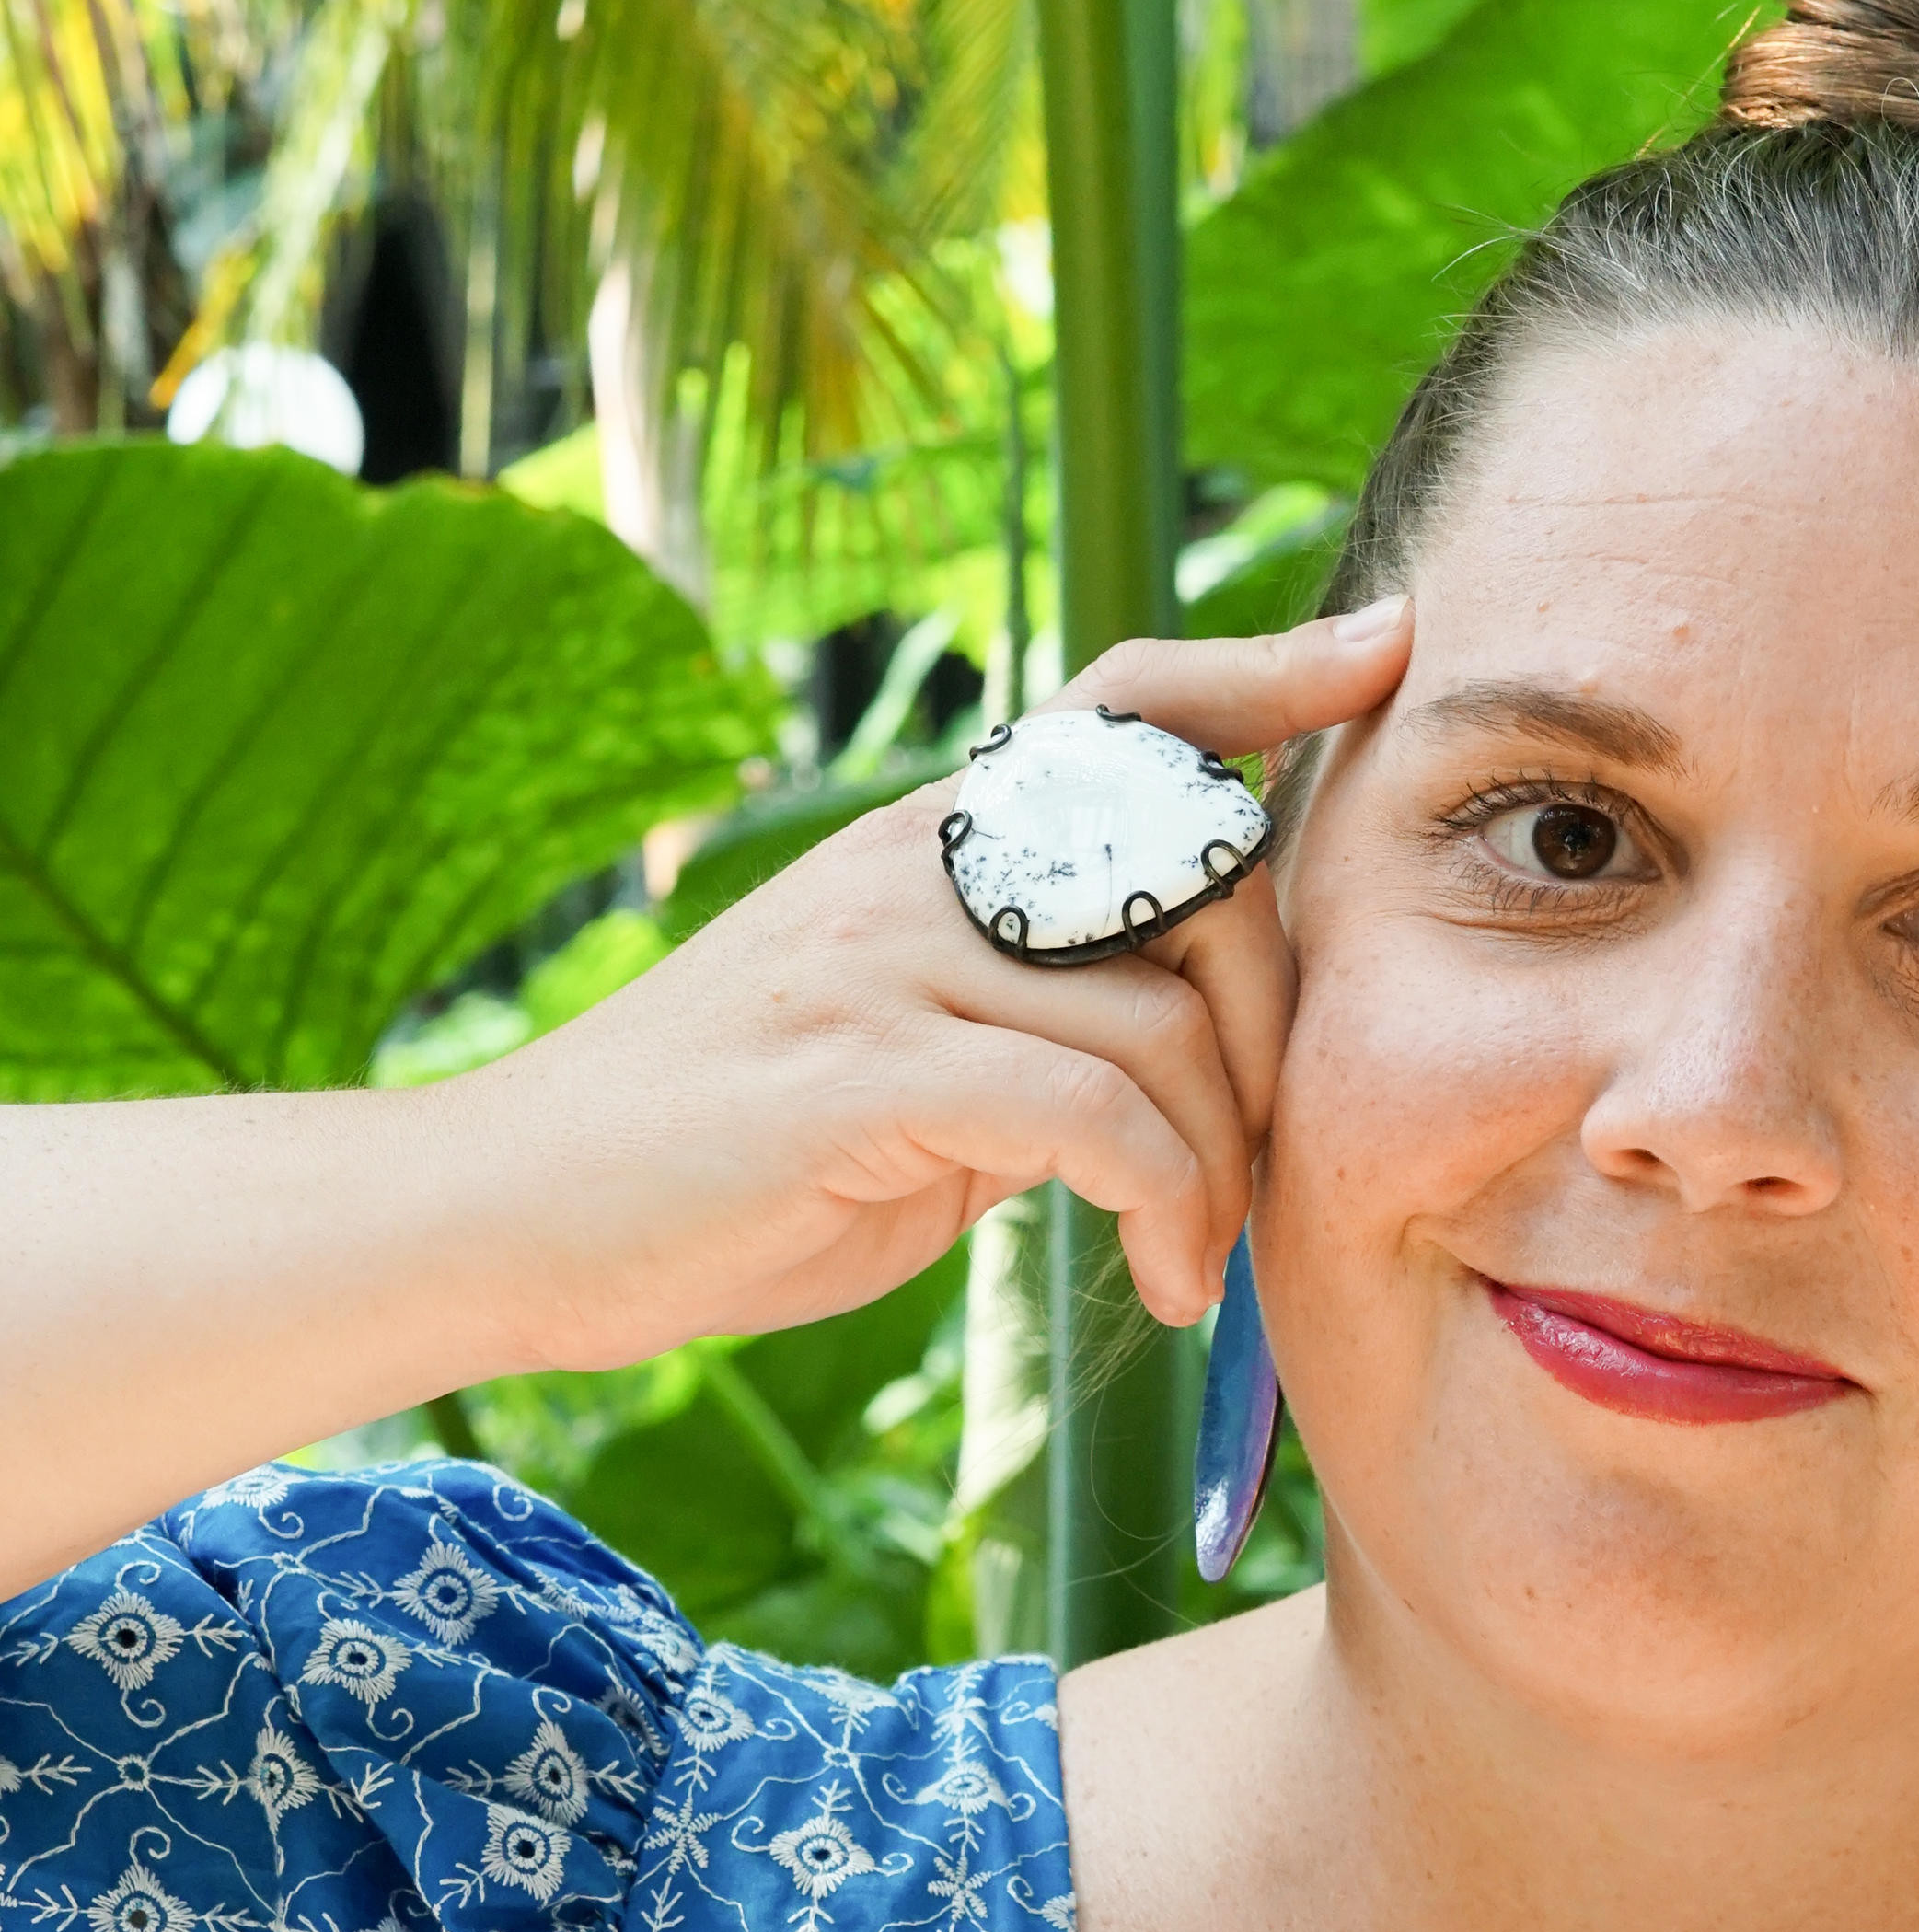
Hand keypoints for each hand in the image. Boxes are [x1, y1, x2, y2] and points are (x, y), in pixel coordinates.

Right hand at [463, 596, 1410, 1364]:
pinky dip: (1165, 1208)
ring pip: (1167, 1023)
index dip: (1261, 667)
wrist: (519, 1214)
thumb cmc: (726, 1155)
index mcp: (932, 838)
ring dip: (1224, 1166)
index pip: (1121, 699)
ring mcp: (888, 953)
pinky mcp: (868, 1065)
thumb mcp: (907, 1053)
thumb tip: (1172, 1051)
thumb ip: (1031, 1018)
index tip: (1387, 648)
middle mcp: (919, 861)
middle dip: (1277, 1036)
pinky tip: (1157, 1283)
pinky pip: (1098, 1113)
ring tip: (1195, 1258)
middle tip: (1259, 1169)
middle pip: (1208, 882)